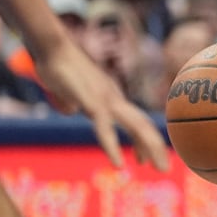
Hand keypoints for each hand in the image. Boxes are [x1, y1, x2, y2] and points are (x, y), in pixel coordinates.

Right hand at [33, 39, 169, 170]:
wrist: (51, 47)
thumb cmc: (57, 67)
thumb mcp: (69, 90)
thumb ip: (73, 101)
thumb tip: (71, 110)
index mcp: (111, 97)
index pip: (135, 120)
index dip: (144, 139)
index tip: (148, 159)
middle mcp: (113, 98)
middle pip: (142, 124)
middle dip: (155, 147)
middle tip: (165, 169)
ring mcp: (104, 99)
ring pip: (134, 125)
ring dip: (147, 148)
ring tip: (155, 168)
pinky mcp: (90, 101)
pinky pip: (105, 128)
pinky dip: (113, 147)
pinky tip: (118, 164)